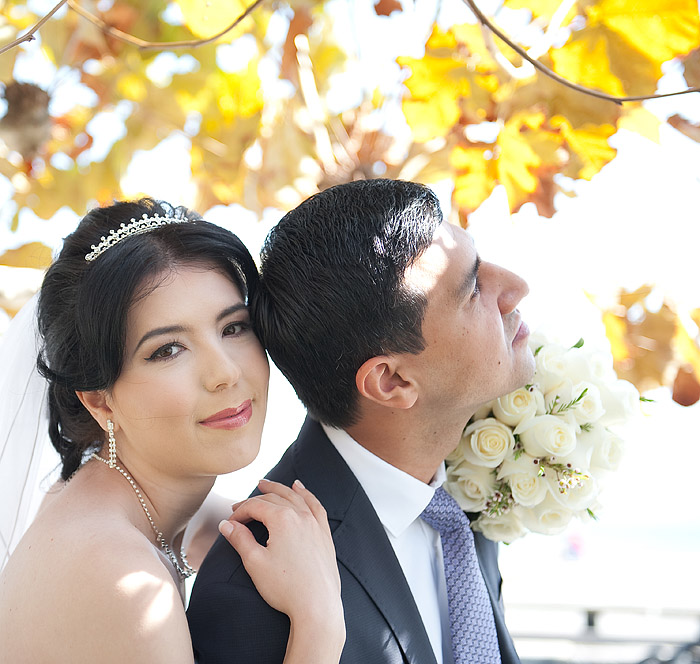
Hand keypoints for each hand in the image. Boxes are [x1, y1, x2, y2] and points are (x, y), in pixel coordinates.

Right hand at [218, 480, 344, 644]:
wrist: (317, 606)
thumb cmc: (285, 587)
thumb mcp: (255, 562)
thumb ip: (240, 539)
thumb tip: (226, 524)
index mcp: (282, 519)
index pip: (256, 506)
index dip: (240, 511)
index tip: (229, 522)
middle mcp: (301, 515)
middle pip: (274, 499)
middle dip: (254, 500)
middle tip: (240, 505)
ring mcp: (315, 523)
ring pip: (295, 497)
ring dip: (279, 489)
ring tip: (266, 484)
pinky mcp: (324, 533)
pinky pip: (315, 505)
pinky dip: (306, 494)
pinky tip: (300, 488)